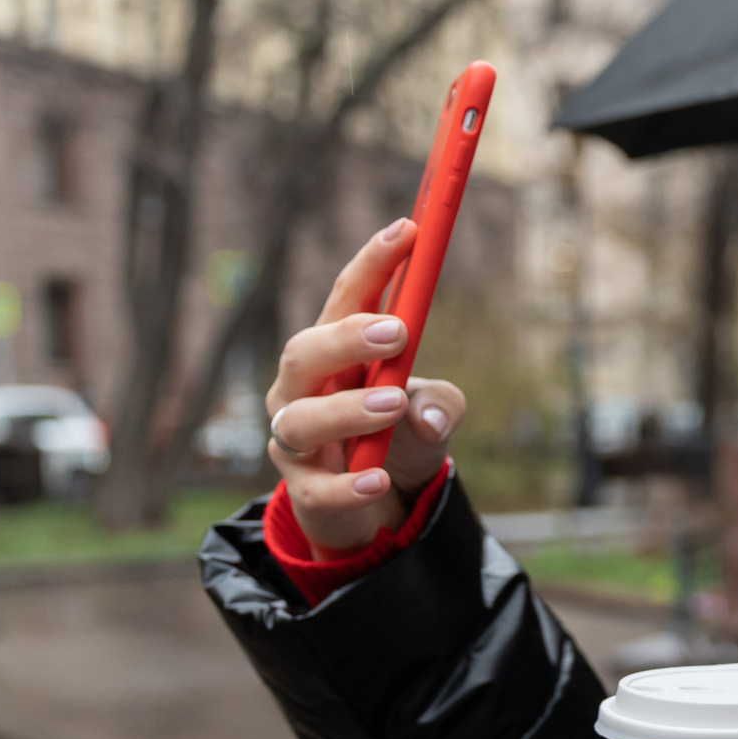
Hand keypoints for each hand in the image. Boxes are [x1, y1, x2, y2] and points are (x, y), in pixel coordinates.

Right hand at [264, 219, 467, 555]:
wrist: (381, 507)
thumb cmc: (398, 438)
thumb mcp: (433, 414)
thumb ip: (441, 404)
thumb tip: (423, 414)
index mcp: (336, 355)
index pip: (345, 299)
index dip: (373, 264)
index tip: (408, 231)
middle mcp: (303, 390)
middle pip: (303, 352)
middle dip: (346, 338)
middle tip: (398, 333)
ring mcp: (296, 441)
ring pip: (301, 419)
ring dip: (348, 408)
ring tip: (394, 404)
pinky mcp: (305, 492)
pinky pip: (317, 488)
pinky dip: (348, 483)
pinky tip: (378, 477)